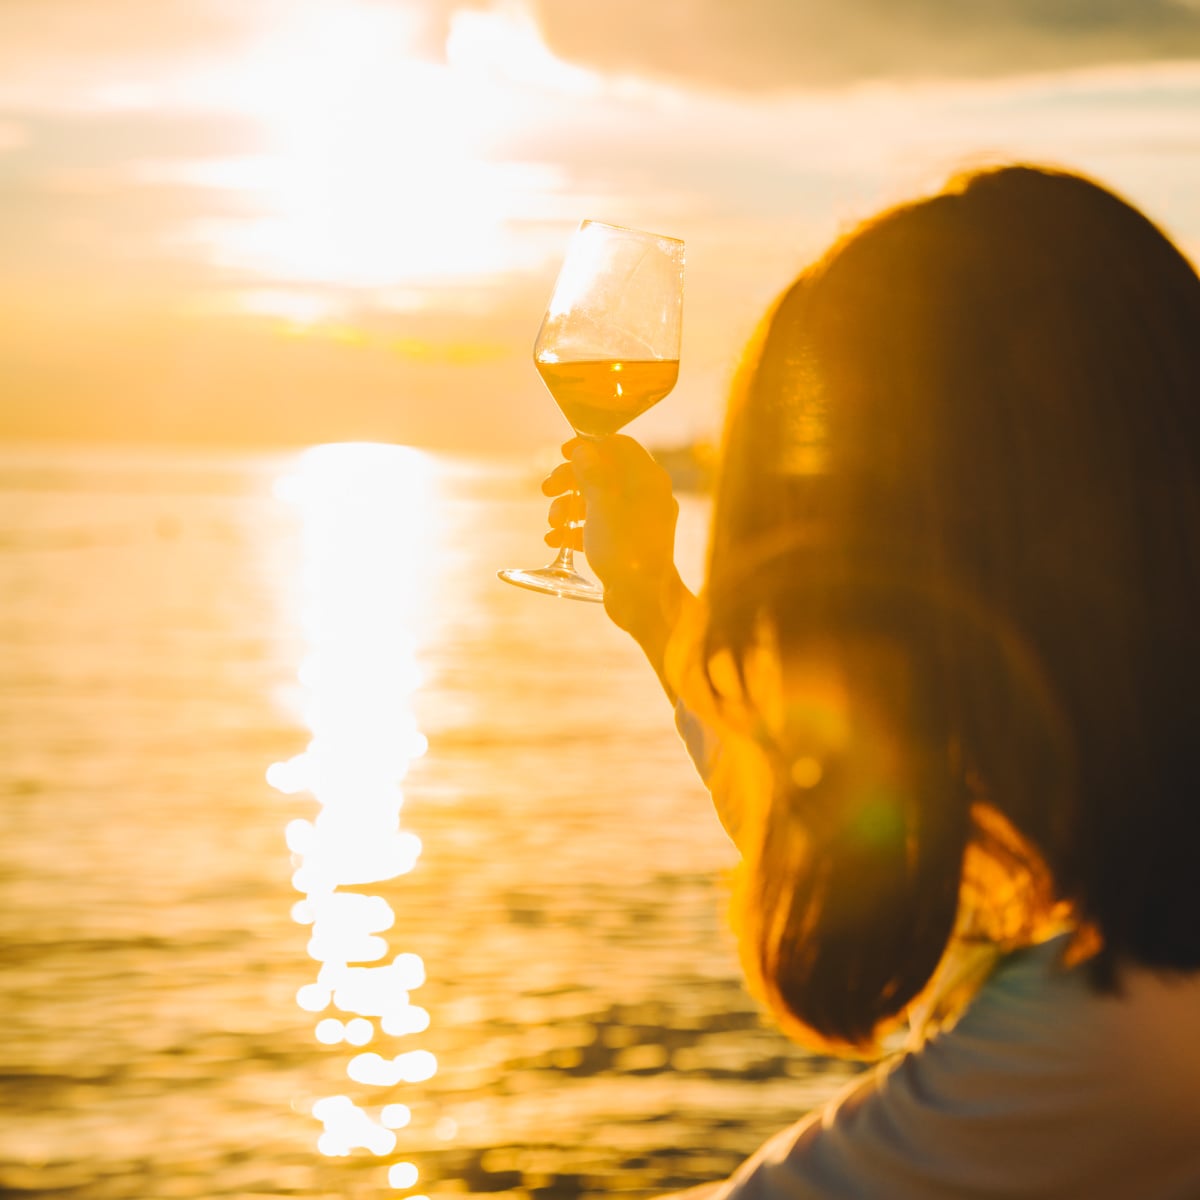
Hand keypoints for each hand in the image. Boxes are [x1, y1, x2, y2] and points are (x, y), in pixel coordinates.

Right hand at [542, 435, 683, 639]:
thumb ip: (591, 472)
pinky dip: (575, 530)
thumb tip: (582, 449)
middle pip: (602, 474)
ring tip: (553, 524)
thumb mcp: (602, 504)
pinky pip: (595, 527)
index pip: (619, 446)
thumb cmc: (625, 549)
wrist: (642, 601)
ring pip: (594, 502)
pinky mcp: (624, 545)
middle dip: (570, 481)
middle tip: (546, 489)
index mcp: (648, 480)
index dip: (589, 446)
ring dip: (567, 508)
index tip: (563, 453)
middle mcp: (645, 497)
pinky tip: (556, 540)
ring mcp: (635, 522)